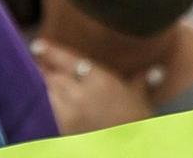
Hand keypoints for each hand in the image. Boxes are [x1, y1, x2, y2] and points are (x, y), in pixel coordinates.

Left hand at [32, 39, 151, 134]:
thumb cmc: (135, 119)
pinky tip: (44, 99)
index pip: (70, 61)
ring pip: (48, 91)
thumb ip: (142, 81)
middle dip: (43, 68)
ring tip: (36, 77)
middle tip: (35, 61)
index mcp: (100, 79)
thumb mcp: (139, 96)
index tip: (38, 45)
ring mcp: (70, 110)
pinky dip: (46, 102)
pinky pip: (49, 109)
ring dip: (42, 84)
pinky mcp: (63, 126)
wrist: (128, 146)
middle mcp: (81, 92)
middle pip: (54, 76)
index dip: (52, 52)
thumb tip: (157, 71)